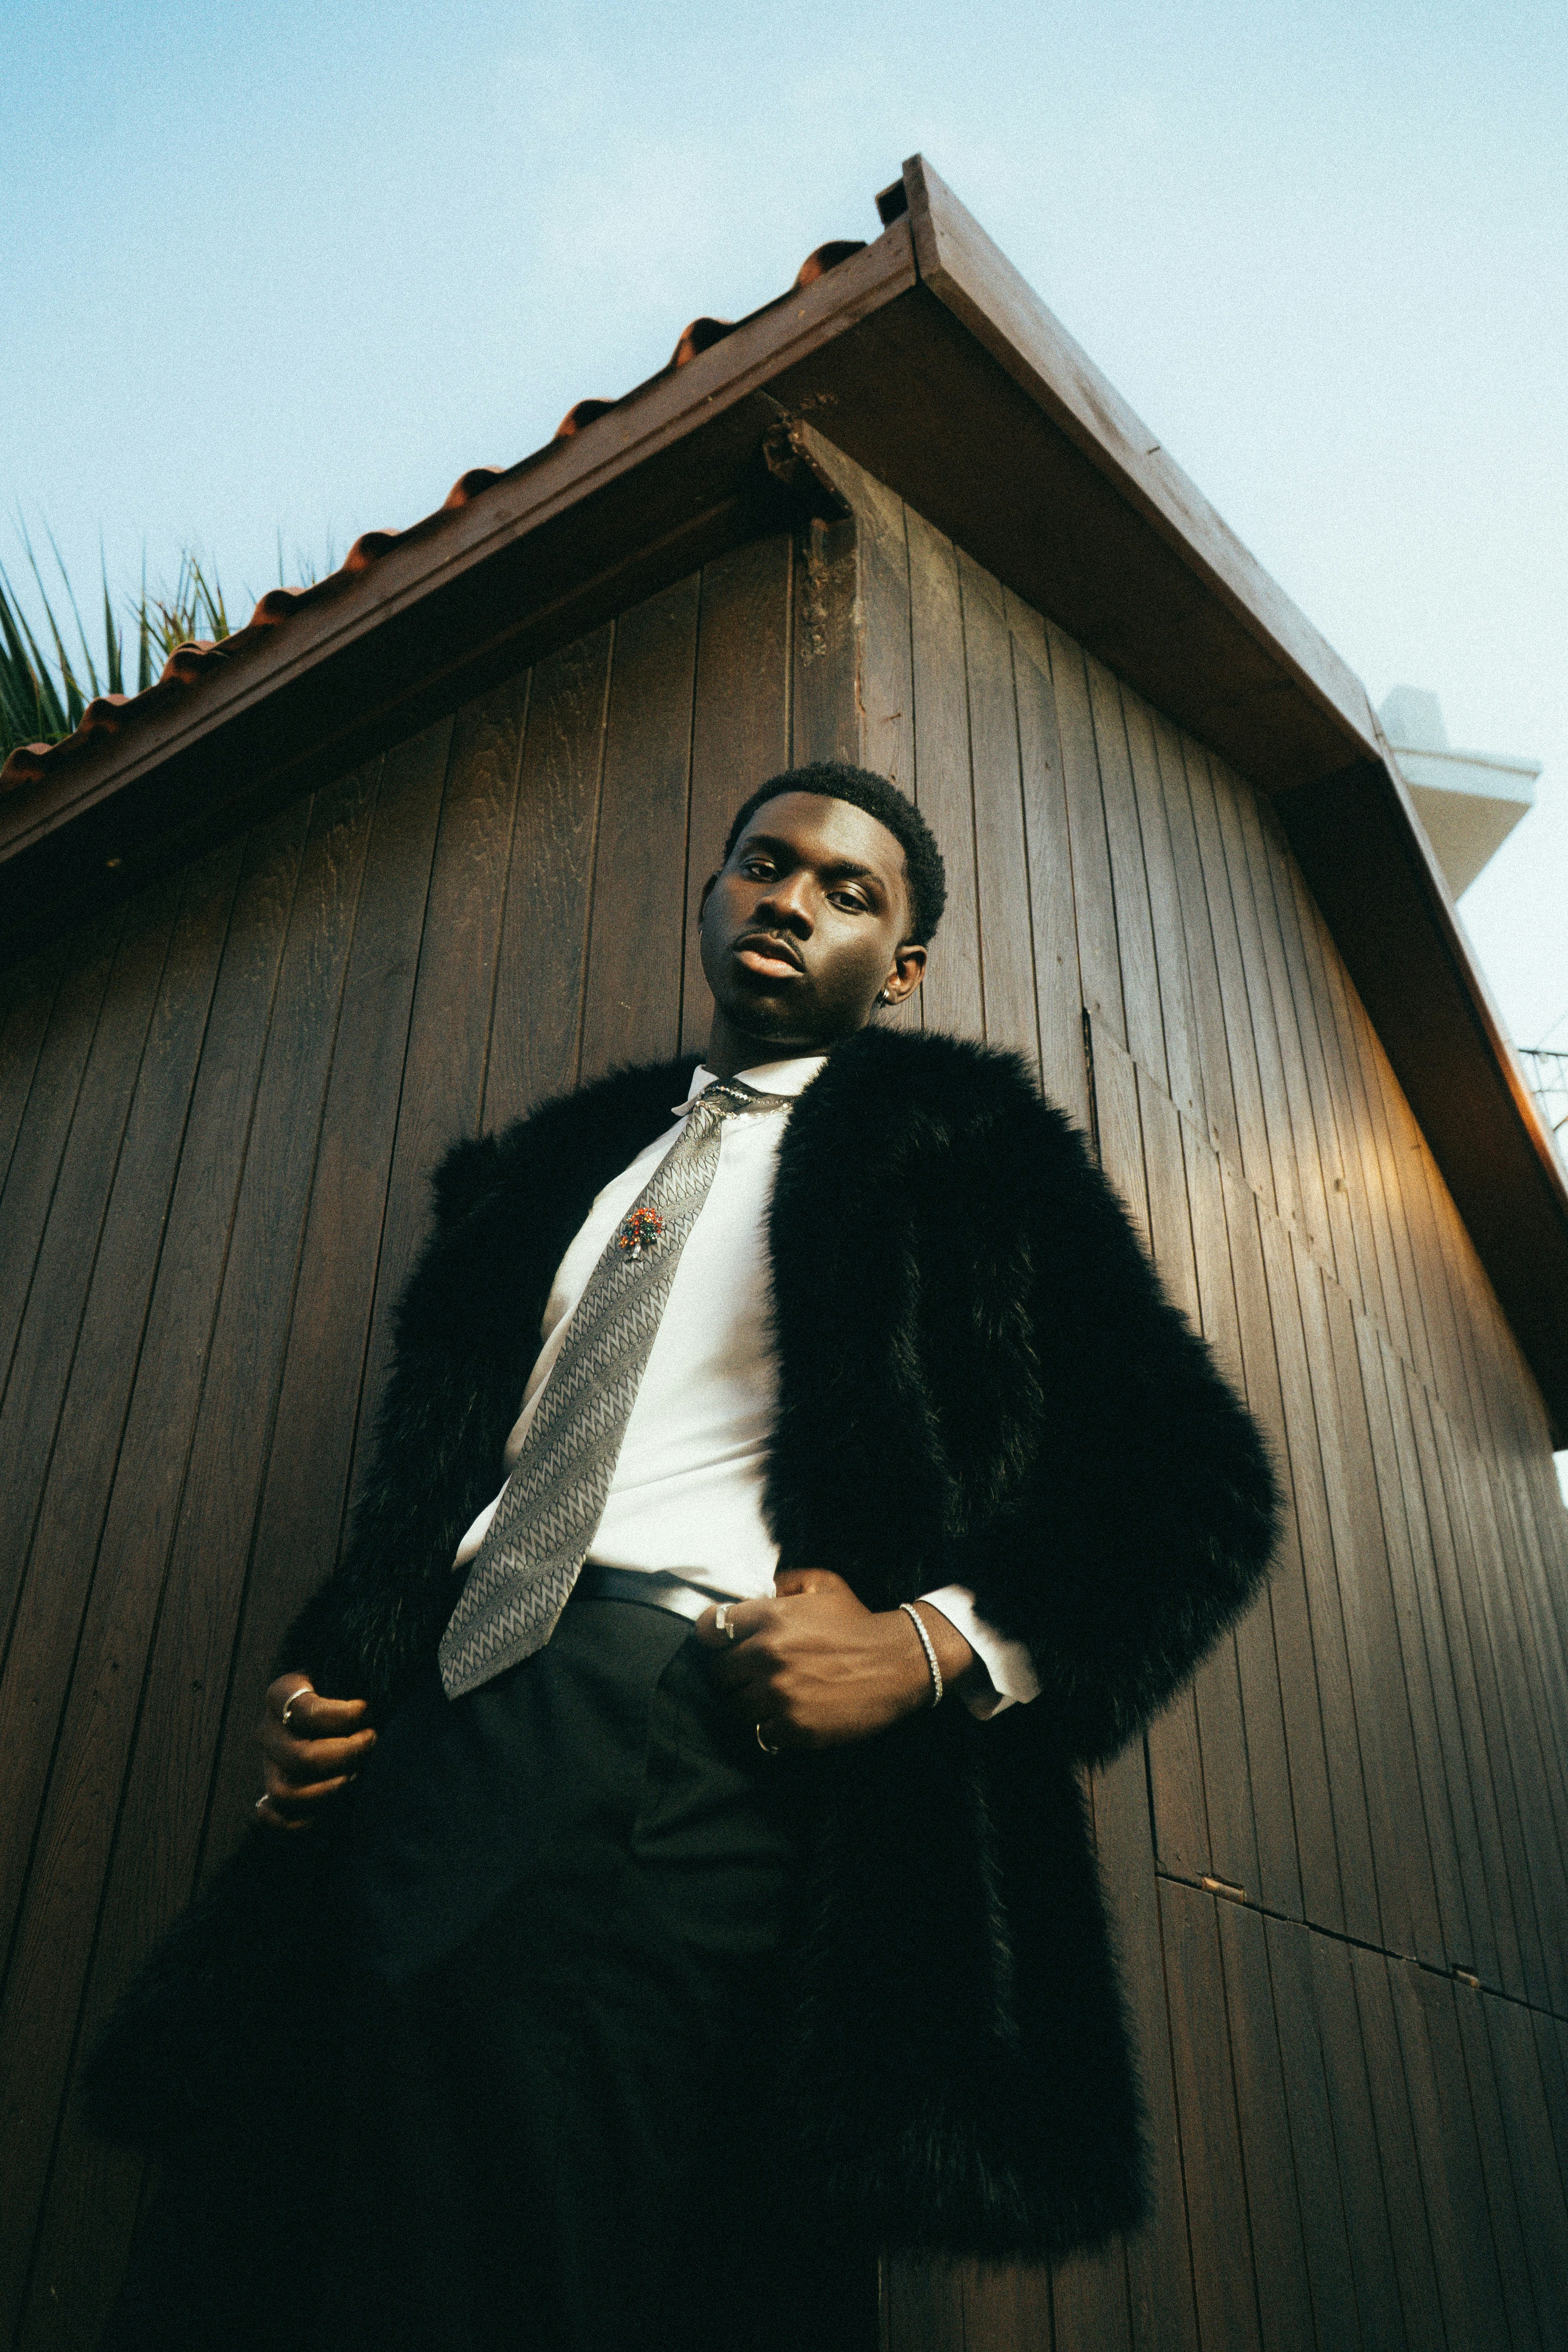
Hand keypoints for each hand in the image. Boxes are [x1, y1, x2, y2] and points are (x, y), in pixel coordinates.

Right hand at [255, 1675, 374, 1831]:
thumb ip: (359, 1674)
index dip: (343, 1716)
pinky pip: (275, 1817)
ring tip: (356, 1775)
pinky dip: (301, 1820)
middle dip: (345, 1754)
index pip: (307, 1711)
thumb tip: (374, 1699)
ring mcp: (269, 1763)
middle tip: (372, 1741)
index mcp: (283, 1693)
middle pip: (301, 1756)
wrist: (344, 1707)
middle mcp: (269, 1729)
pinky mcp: (273, 1791)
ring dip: (327, 1790)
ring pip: (285, 1792)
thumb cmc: (353, 1685)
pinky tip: (331, 1809)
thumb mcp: (351, 1671)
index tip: (368, 1710)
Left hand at [693, 1569, 976, 1750]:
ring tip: (777, 1695)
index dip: (714, 1636)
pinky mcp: (793, 1726)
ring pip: (738, 1705)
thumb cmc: (860, 1623)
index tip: (724, 1643)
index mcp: (770, 1617)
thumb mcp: (825, 1585)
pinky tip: (791, 1713)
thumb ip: (786, 1583)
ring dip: (753, 1701)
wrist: (899, 1662)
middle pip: (720, 1672)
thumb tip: (762, 1590)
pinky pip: (761, 1732)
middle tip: (757, 1673)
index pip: (709, 1628)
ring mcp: (779, 1693)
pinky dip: (773, 1726)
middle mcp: (767, 1655)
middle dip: (736, 1671)